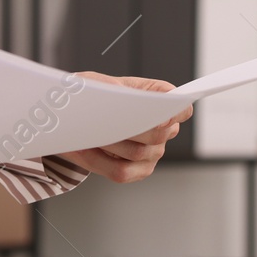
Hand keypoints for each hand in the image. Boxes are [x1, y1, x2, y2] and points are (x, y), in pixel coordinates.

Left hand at [47, 72, 192, 182]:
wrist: (75, 116)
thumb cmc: (91, 94)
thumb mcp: (99, 83)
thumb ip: (117, 90)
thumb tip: (129, 103)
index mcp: (158, 99)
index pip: (182, 109)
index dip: (176, 112)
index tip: (158, 112)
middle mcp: (163, 128)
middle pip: (160, 133)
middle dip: (132, 127)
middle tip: (108, 121)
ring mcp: (153, 151)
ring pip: (138, 152)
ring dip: (112, 143)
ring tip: (91, 132)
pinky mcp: (138, 170)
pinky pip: (123, 172)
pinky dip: (101, 162)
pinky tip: (88, 149)